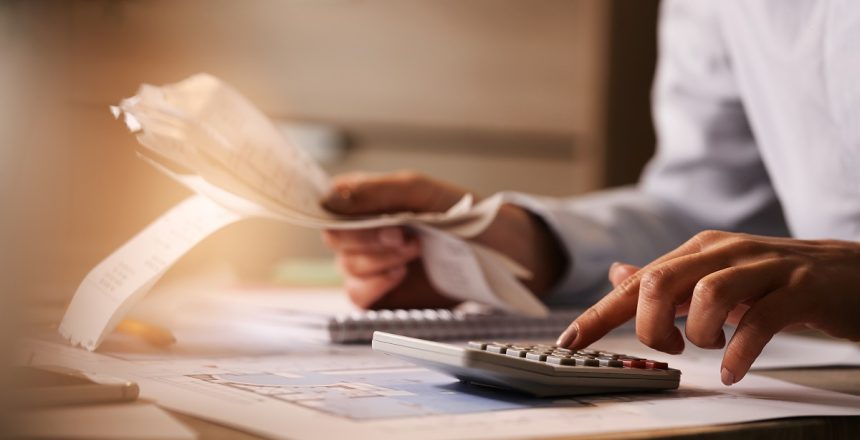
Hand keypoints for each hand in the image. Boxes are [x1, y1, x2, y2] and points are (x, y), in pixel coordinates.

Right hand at [321, 171, 565, 308]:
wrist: (498, 252)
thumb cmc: (462, 214)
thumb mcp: (420, 192)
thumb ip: (376, 191)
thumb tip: (330, 197)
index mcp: (366, 202)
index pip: (328, 206)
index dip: (342, 215)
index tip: (373, 218)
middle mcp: (363, 233)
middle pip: (335, 239)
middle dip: (369, 239)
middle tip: (406, 237)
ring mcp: (371, 265)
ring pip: (347, 268)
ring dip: (378, 261)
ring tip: (413, 252)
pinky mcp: (382, 295)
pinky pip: (358, 296)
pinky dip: (374, 286)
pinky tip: (399, 275)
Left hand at [556, 230, 859, 384]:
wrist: (854, 274)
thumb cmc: (777, 280)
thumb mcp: (715, 275)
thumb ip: (667, 279)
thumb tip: (617, 275)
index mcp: (699, 251)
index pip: (637, 282)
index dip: (599, 314)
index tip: (570, 343)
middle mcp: (725, 252)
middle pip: (661, 280)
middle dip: (649, 324)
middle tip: (667, 347)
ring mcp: (764, 267)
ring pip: (708, 295)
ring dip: (699, 334)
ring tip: (708, 351)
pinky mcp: (800, 289)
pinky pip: (760, 321)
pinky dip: (740, 352)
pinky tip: (732, 370)